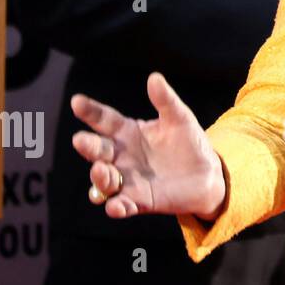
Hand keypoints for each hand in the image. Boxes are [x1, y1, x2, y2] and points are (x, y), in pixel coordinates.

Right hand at [70, 72, 226, 219]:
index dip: (90, 111)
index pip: (104, 120)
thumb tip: (154, 77)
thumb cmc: (189, 143)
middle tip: (80, 140)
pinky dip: (116, 207)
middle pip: (97, 151)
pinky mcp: (138, 201)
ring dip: (99, 178)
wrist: (207, 175)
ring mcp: (126, 180)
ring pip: (102, 181)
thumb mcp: (180, 119)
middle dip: (87, 146)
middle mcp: (121, 156)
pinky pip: (120, 206)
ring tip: (102, 170)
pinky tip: (116, 205)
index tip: (77, 101)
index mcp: (128, 133)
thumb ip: (166, 101)